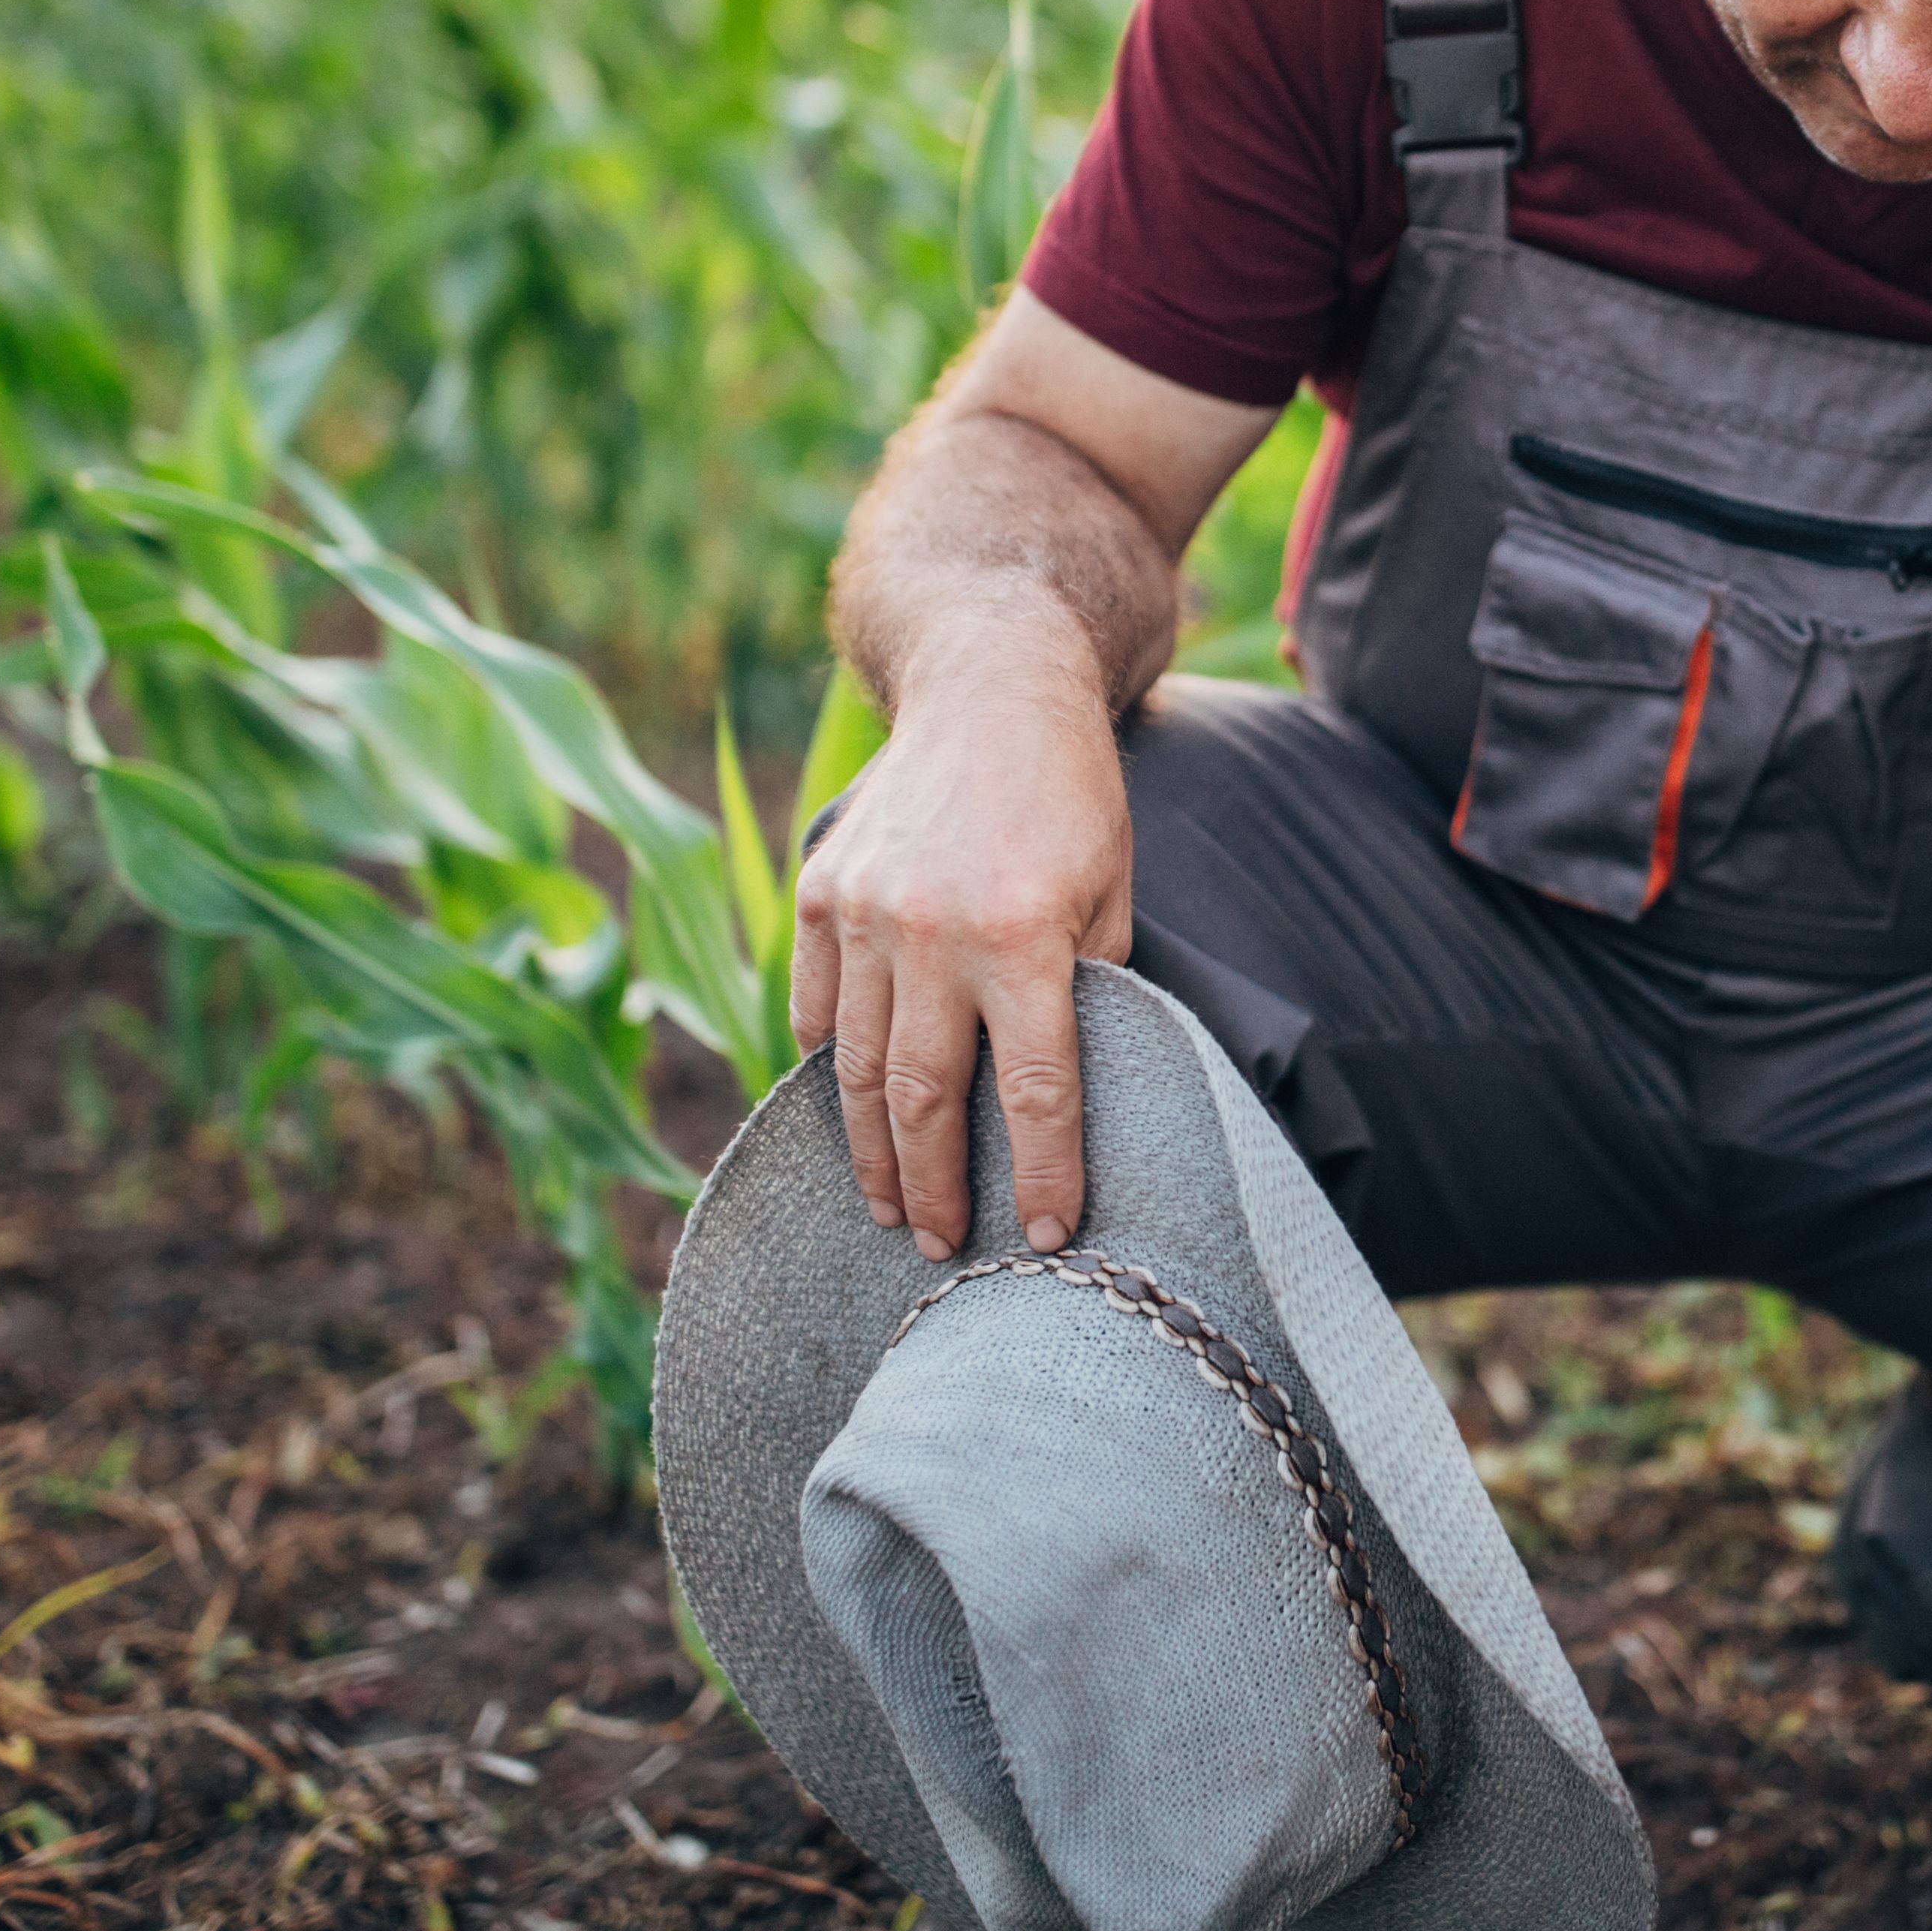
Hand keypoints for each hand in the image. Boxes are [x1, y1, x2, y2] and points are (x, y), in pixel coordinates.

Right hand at [790, 629, 1132, 1260]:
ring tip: (885, 1207)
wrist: (992, 683)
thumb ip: (1092, 984)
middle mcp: (934, 930)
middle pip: (926, 1099)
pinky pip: (817, 1006)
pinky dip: (829, 1066)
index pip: (1036, 1089)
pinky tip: (847, 1113)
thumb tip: (1068, 1085)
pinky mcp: (823, 890)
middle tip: (940, 1247)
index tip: (1046, 1237)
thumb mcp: (1113, 887)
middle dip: (933, 1188)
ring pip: (858, 1067)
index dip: (1042, 1173)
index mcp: (1026, 934)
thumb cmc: (1072, 794)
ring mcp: (865, 910)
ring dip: (871, 1151)